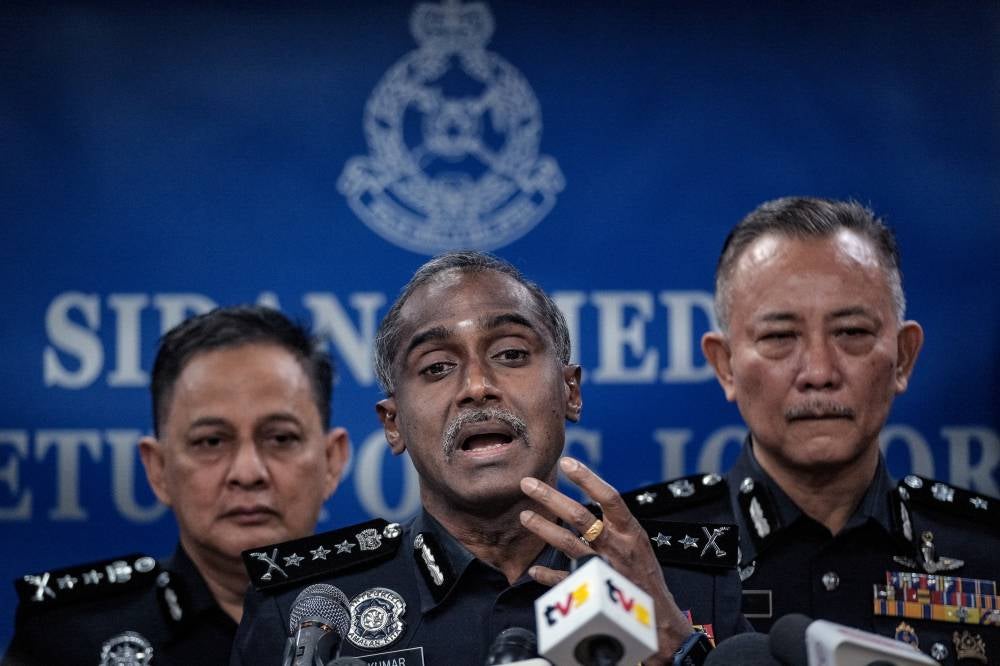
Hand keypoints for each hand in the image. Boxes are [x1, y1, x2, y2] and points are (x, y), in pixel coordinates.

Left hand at [519, 456, 692, 662]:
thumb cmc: (646, 576)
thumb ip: (616, 524)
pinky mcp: (593, 590)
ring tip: (524, 516)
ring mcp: (602, 568)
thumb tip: (591, 501)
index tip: (567, 463)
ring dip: (543, 528)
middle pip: (579, 516)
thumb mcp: (639, 543)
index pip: (609, 497)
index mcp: (630, 531)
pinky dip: (548, 574)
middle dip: (551, 497)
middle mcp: (616, 546)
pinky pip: (564, 579)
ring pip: (567, 543)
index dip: (588, 479)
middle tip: (527, 483)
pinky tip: (533, 568)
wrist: (659, 618)